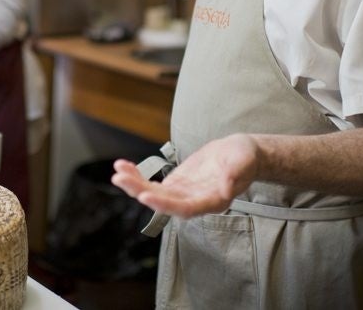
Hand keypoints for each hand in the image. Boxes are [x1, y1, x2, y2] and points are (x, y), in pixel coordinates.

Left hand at [111, 134, 261, 217]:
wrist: (240, 154)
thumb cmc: (245, 157)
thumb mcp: (244, 160)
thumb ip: (236, 173)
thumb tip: (226, 187)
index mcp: (212, 201)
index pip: (185, 208)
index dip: (165, 205)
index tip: (144, 197)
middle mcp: (194, 201)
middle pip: (163, 202)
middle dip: (140, 191)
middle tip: (119, 178)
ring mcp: (182, 194)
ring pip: (154, 194)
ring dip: (134, 184)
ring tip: (117, 170)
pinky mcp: (176, 184)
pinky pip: (153, 184)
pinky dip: (138, 176)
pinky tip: (124, 166)